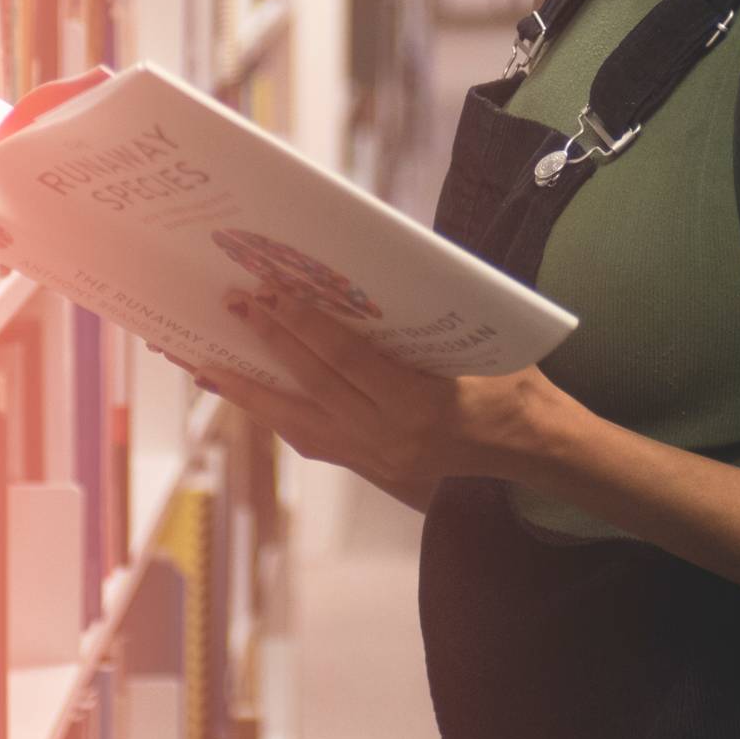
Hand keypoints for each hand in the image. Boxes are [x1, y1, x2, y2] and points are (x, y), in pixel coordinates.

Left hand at [200, 290, 570, 498]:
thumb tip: (367, 270)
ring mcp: (375, 460)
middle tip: (232, 305)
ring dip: (250, 389)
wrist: (534, 448)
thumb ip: (422, 314)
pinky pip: (310, 438)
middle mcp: (388, 439)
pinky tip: (250, 391)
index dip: (302, 325)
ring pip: (296, 422)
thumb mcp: (479, 338)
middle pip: (311, 388)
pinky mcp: (370, 468)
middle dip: (268, 344)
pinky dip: (276, 411)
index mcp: (418, 405)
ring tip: (205, 360)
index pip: (344, 361)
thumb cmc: (513, 381)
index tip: (268, 292)